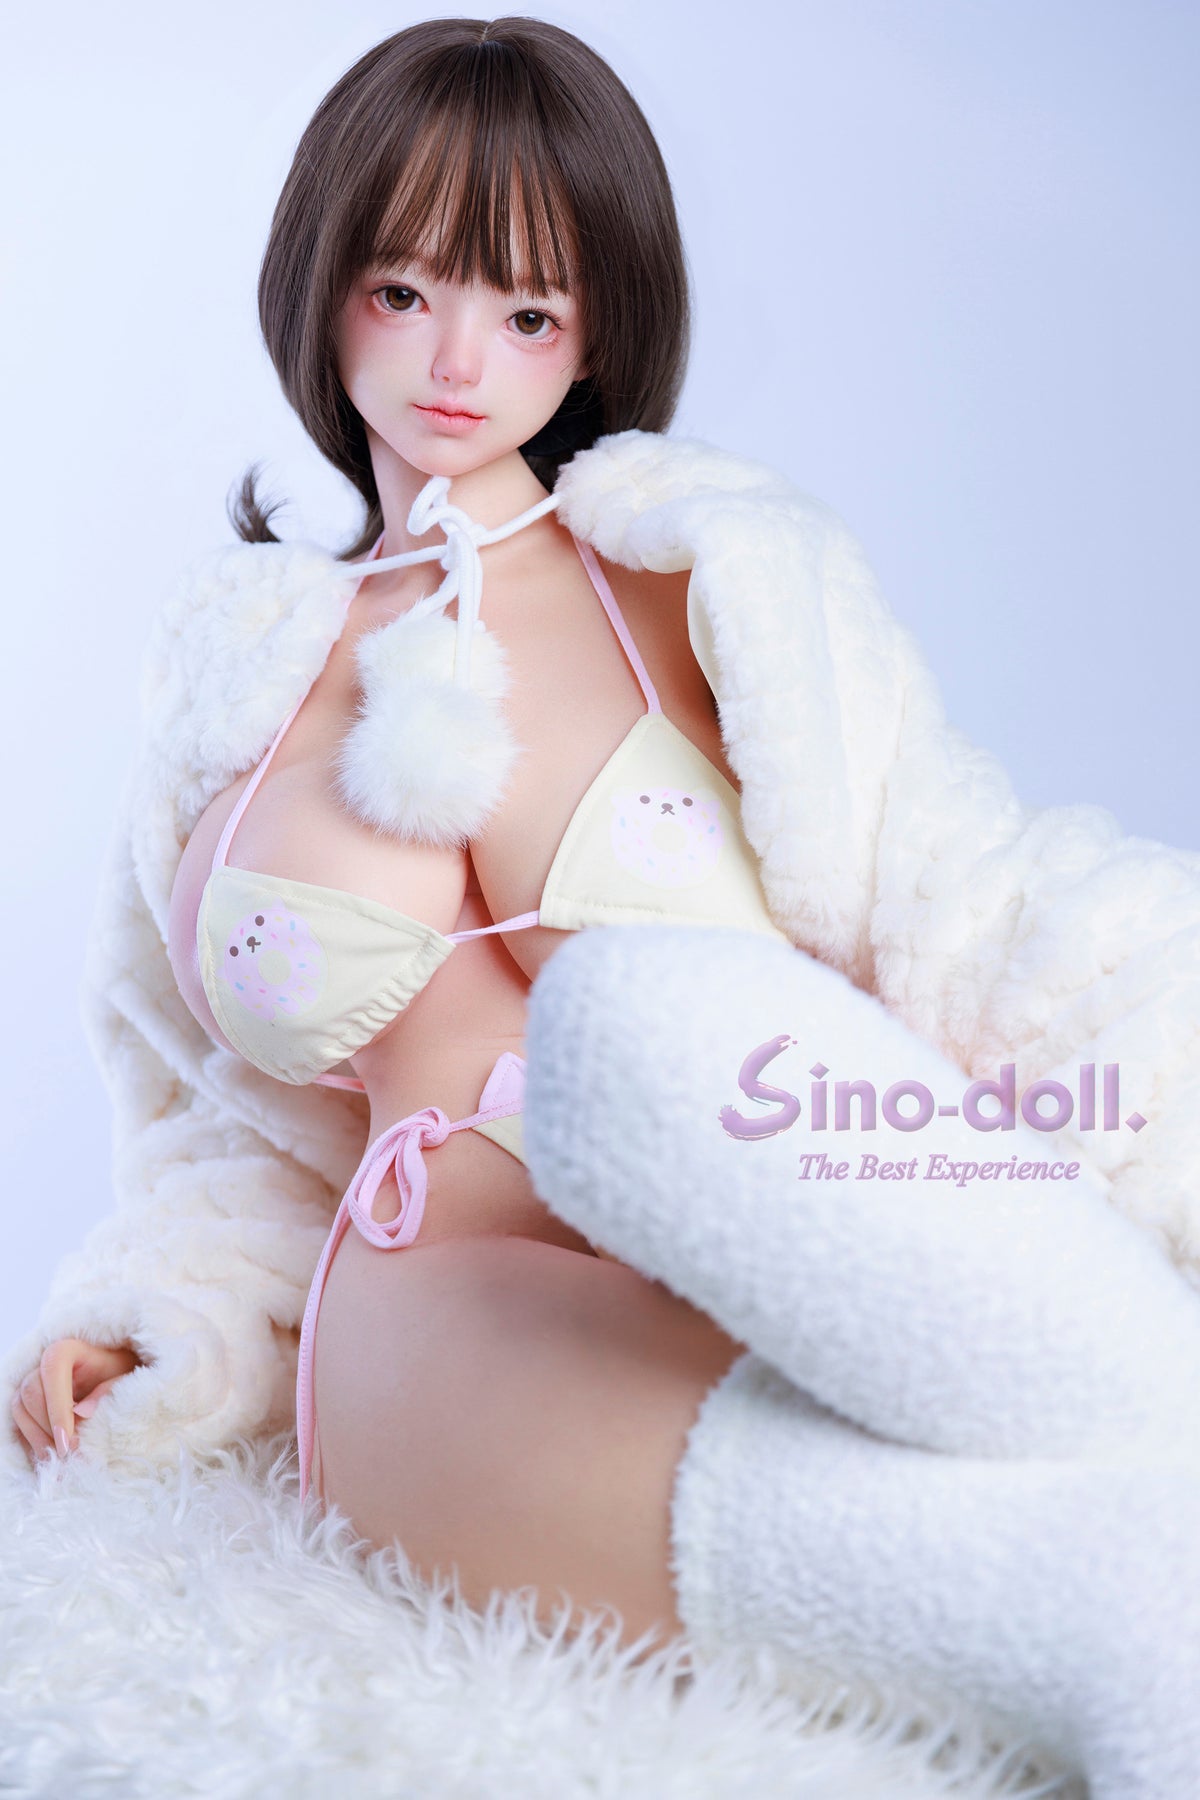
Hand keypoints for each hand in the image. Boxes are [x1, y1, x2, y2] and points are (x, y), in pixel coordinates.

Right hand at [10, 1338, 141, 1466]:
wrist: (117, 1374)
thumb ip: (108, 1390)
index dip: (57, 1407)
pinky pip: (20, 1421)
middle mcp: (45, 1361)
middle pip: (31, 1392)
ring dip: (38, 1438)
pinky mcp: (29, 1401)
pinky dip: (33, 1441)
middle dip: (48, 1428)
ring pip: (20, 1408)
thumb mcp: (125, 1377)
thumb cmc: (123, 1372)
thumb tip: (80, 1413)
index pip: (53, 1369)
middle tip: (69, 1454)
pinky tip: (52, 1455)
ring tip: (62, 1458)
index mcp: (69, 1348)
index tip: (69, 1443)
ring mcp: (33, 1381)